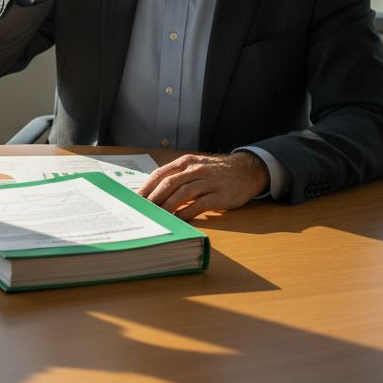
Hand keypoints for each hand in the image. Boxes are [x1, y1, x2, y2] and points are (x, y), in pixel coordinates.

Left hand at [138, 152, 268, 220]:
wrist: (247, 170)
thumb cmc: (216, 172)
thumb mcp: (195, 168)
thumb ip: (177, 177)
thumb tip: (152, 193)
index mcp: (186, 162)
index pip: (160, 174)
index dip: (146, 187)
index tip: (135, 199)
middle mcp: (196, 169)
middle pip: (169, 183)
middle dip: (153, 198)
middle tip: (143, 211)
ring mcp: (209, 181)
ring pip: (182, 193)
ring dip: (167, 207)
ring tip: (157, 218)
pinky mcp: (220, 195)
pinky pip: (200, 205)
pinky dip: (187, 214)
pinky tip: (179, 221)